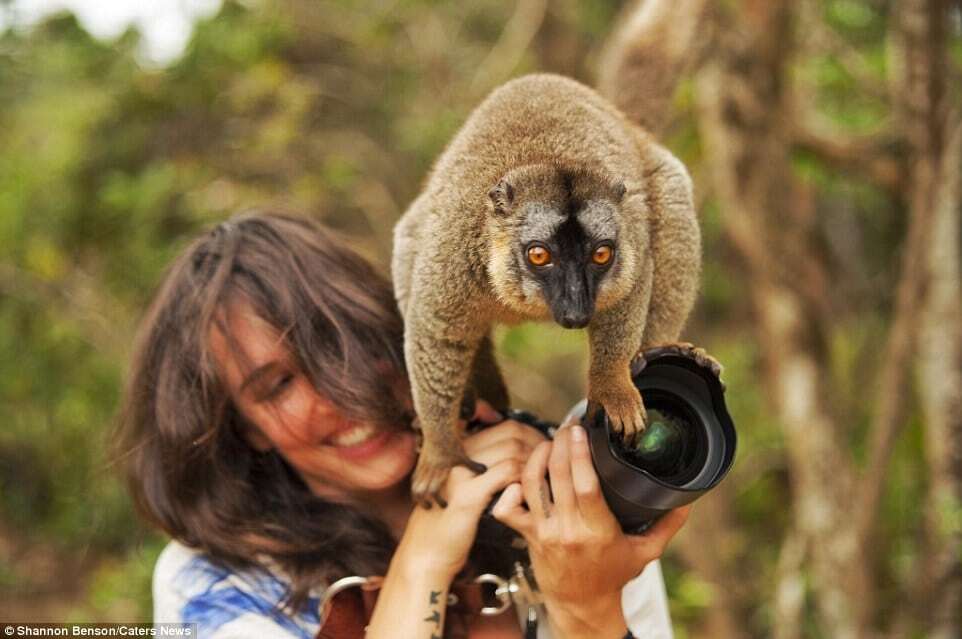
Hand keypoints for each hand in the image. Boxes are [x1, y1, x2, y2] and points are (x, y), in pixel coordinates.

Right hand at [395, 401, 547, 579]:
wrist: (425, 553)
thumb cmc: (450, 521)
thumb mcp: (465, 485)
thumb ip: (487, 466)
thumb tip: (524, 451)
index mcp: (458, 448)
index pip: (505, 426)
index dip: (531, 434)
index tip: (545, 449)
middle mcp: (456, 453)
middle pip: (512, 433)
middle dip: (539, 445)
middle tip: (552, 463)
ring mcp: (460, 472)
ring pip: (512, 450)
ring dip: (535, 463)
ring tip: (544, 479)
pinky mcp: (467, 495)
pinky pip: (507, 473)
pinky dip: (524, 478)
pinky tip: (528, 491)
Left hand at [492, 422, 689, 634]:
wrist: (581, 605)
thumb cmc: (613, 575)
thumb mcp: (646, 552)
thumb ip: (667, 525)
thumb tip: (688, 501)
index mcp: (599, 530)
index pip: (585, 486)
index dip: (579, 454)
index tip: (581, 431)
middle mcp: (568, 529)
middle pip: (557, 476)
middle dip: (559, 443)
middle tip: (568, 427)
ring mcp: (544, 531)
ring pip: (531, 484)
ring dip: (537, 456)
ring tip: (549, 441)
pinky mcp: (527, 535)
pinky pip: (507, 508)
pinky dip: (510, 488)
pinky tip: (522, 474)